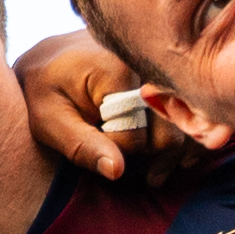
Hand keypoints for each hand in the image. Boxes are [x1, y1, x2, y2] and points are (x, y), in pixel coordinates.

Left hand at [10, 31, 183, 187]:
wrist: (53, 54)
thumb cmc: (43, 88)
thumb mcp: (48, 119)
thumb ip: (81, 145)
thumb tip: (117, 172)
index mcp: (119, 71)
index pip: (136, 137)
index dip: (118, 155)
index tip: (99, 151)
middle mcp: (150, 65)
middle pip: (171, 132)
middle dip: (155, 160)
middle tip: (144, 179)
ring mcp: (165, 69)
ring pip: (188, 125)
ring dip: (175, 154)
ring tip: (155, 174)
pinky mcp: (171, 75)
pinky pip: (191, 113)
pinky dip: (187, 137)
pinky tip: (174, 157)